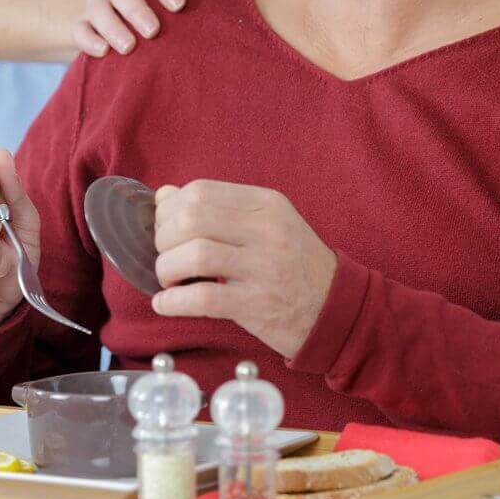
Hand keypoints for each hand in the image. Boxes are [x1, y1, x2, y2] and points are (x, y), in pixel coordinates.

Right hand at [74, 0, 219, 57]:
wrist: (127, 28)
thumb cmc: (163, 6)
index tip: (179, 6)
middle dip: (137, 8)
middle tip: (154, 31)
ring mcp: (98, 4)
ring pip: (98, 6)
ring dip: (112, 26)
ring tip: (129, 47)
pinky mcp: (82, 26)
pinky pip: (80, 29)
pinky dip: (89, 39)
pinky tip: (103, 52)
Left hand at [152, 180, 337, 359]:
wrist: (335, 307)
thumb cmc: (293, 263)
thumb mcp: (265, 224)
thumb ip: (216, 208)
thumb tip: (164, 196)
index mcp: (267, 204)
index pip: (201, 191)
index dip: (170, 209)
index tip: (166, 228)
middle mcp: (268, 230)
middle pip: (191, 219)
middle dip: (164, 239)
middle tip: (166, 255)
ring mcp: (266, 268)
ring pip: (194, 256)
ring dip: (166, 269)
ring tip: (168, 280)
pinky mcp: (258, 305)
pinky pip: (203, 298)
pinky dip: (174, 302)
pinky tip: (165, 304)